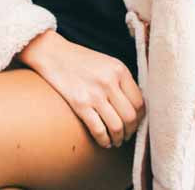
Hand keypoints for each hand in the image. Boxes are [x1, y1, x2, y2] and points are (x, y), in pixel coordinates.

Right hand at [15, 29, 144, 148]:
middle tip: (127, 135)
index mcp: (119, 69)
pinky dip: (104, 140)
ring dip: (119, 138)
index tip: (136, 123)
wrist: (54, 54)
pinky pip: (98, 129)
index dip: (140, 117)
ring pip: (117, 126)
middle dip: (131, 131)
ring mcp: (95, 93)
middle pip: (130, 116)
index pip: (139, 101)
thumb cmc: (81, 60)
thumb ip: (121, 80)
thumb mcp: (107, 63)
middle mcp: (109, 81)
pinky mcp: (80, 104)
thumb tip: (135, 105)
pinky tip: (104, 141)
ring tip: (116, 141)